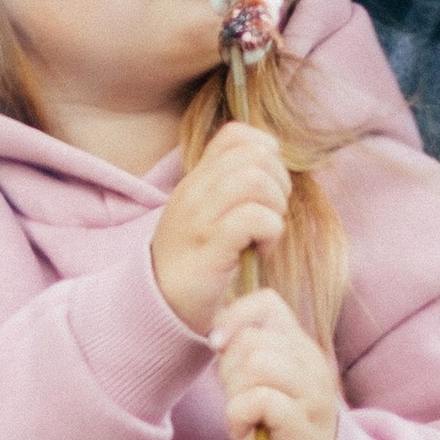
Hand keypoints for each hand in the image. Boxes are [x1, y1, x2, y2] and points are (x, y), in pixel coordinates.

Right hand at [152, 124, 292, 334]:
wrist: (160, 305)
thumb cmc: (196, 264)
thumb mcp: (207, 215)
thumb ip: (231, 189)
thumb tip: (276, 169)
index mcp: (197, 179)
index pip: (236, 134)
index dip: (266, 153)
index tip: (266, 188)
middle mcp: (195, 190)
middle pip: (255, 155)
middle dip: (279, 182)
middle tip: (271, 213)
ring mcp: (200, 216)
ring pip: (255, 180)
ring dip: (275, 206)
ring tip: (267, 232)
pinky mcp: (210, 245)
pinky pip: (255, 217)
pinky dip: (270, 232)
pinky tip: (261, 250)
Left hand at [211, 287, 340, 439]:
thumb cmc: (272, 428)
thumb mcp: (256, 381)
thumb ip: (243, 352)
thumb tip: (217, 334)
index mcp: (300, 345)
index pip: (268, 303)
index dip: (235, 317)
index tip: (218, 345)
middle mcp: (312, 362)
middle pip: (252, 340)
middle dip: (229, 370)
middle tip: (236, 399)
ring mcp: (313, 392)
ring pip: (257, 365)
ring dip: (235, 394)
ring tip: (241, 415)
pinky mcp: (304, 422)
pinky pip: (258, 400)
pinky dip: (238, 416)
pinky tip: (242, 430)